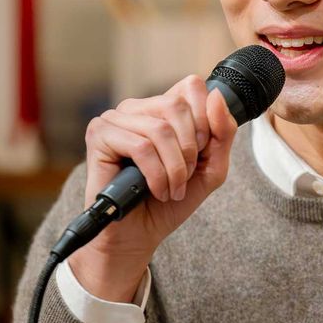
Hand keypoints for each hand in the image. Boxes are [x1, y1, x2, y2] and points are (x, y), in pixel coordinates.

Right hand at [67, 75, 237, 302]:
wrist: (139, 235)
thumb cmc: (171, 200)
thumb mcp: (211, 166)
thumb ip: (222, 132)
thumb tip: (217, 95)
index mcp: (161, 109)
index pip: (192, 87)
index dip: (205, 119)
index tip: (201, 152)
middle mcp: (137, 108)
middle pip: (178, 105)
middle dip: (190, 148)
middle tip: (185, 176)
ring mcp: (115, 119)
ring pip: (161, 128)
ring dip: (175, 167)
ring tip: (171, 188)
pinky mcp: (99, 135)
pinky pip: (140, 145)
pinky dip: (156, 174)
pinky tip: (155, 190)